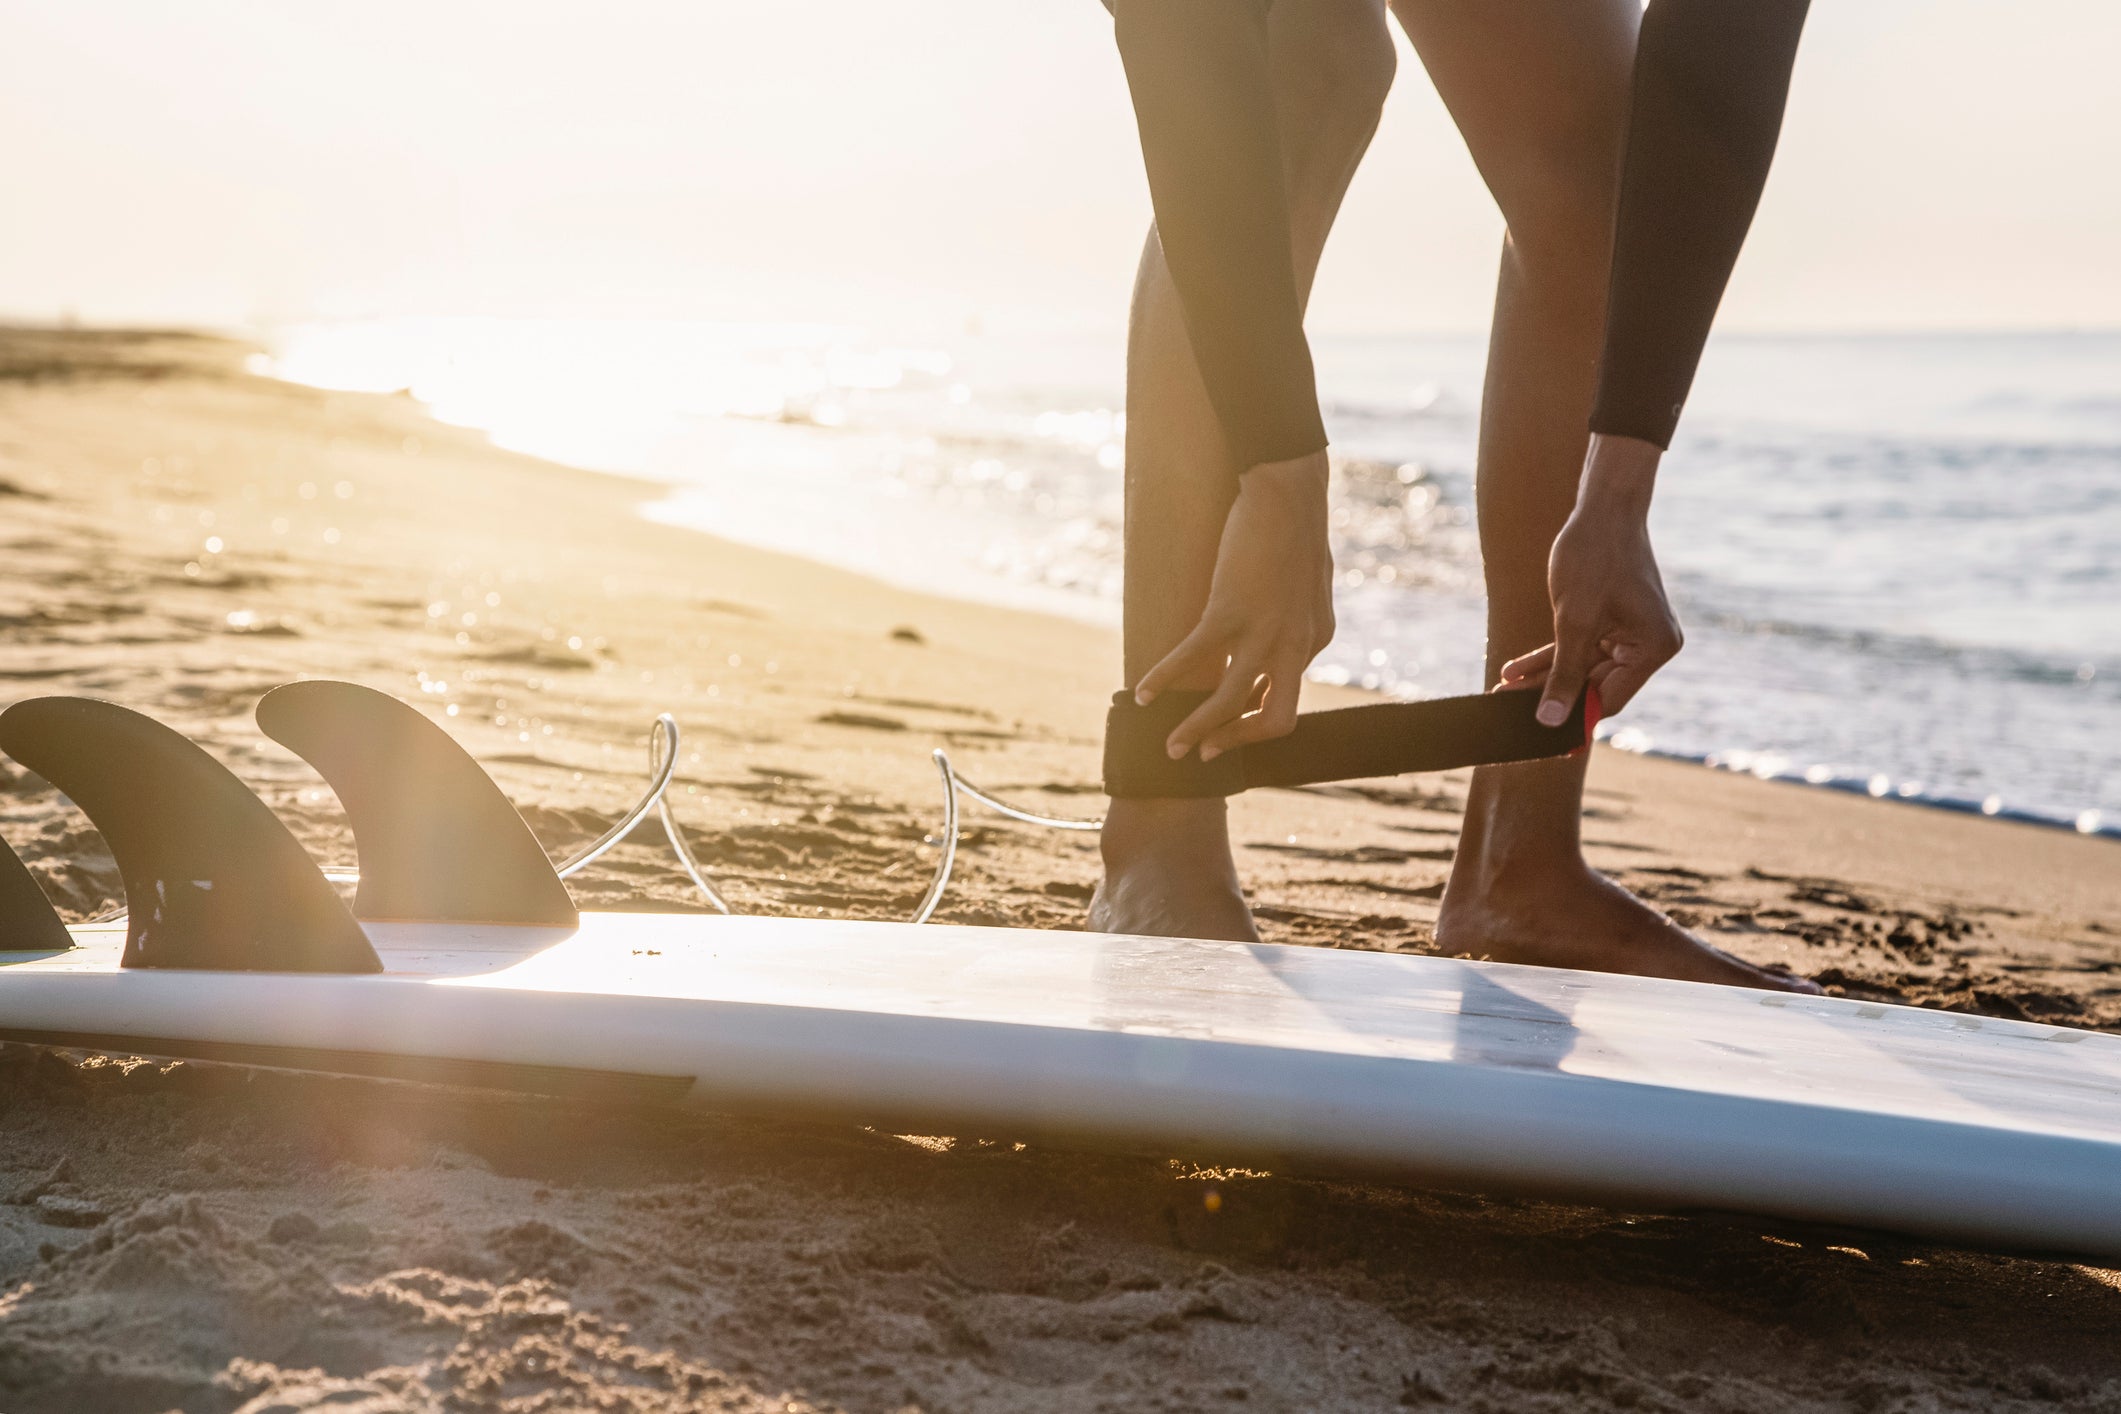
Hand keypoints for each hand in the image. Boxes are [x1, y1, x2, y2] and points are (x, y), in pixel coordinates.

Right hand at [1135, 449, 1334, 760]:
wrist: (1288, 492)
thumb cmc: (1292, 531)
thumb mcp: (1303, 587)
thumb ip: (1292, 620)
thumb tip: (1264, 639)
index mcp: (1315, 639)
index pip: (1285, 698)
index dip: (1252, 717)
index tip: (1225, 722)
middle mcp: (1297, 643)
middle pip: (1275, 721)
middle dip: (1235, 742)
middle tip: (1202, 753)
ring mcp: (1265, 629)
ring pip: (1231, 700)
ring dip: (1197, 728)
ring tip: (1170, 745)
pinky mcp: (1231, 609)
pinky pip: (1194, 658)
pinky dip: (1164, 679)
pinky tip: (1143, 692)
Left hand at [1500, 435, 1681, 721]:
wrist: (1601, 506)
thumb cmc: (1594, 556)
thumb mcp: (1574, 622)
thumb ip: (1563, 675)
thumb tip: (1549, 722)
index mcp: (1654, 649)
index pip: (1608, 700)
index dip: (1572, 720)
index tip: (1537, 740)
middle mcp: (1648, 646)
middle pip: (1594, 687)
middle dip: (1550, 698)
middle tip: (1509, 716)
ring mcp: (1629, 634)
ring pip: (1579, 669)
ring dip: (1542, 678)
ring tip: (1501, 692)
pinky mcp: (1609, 622)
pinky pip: (1577, 648)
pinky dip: (1548, 657)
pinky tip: (1513, 670)